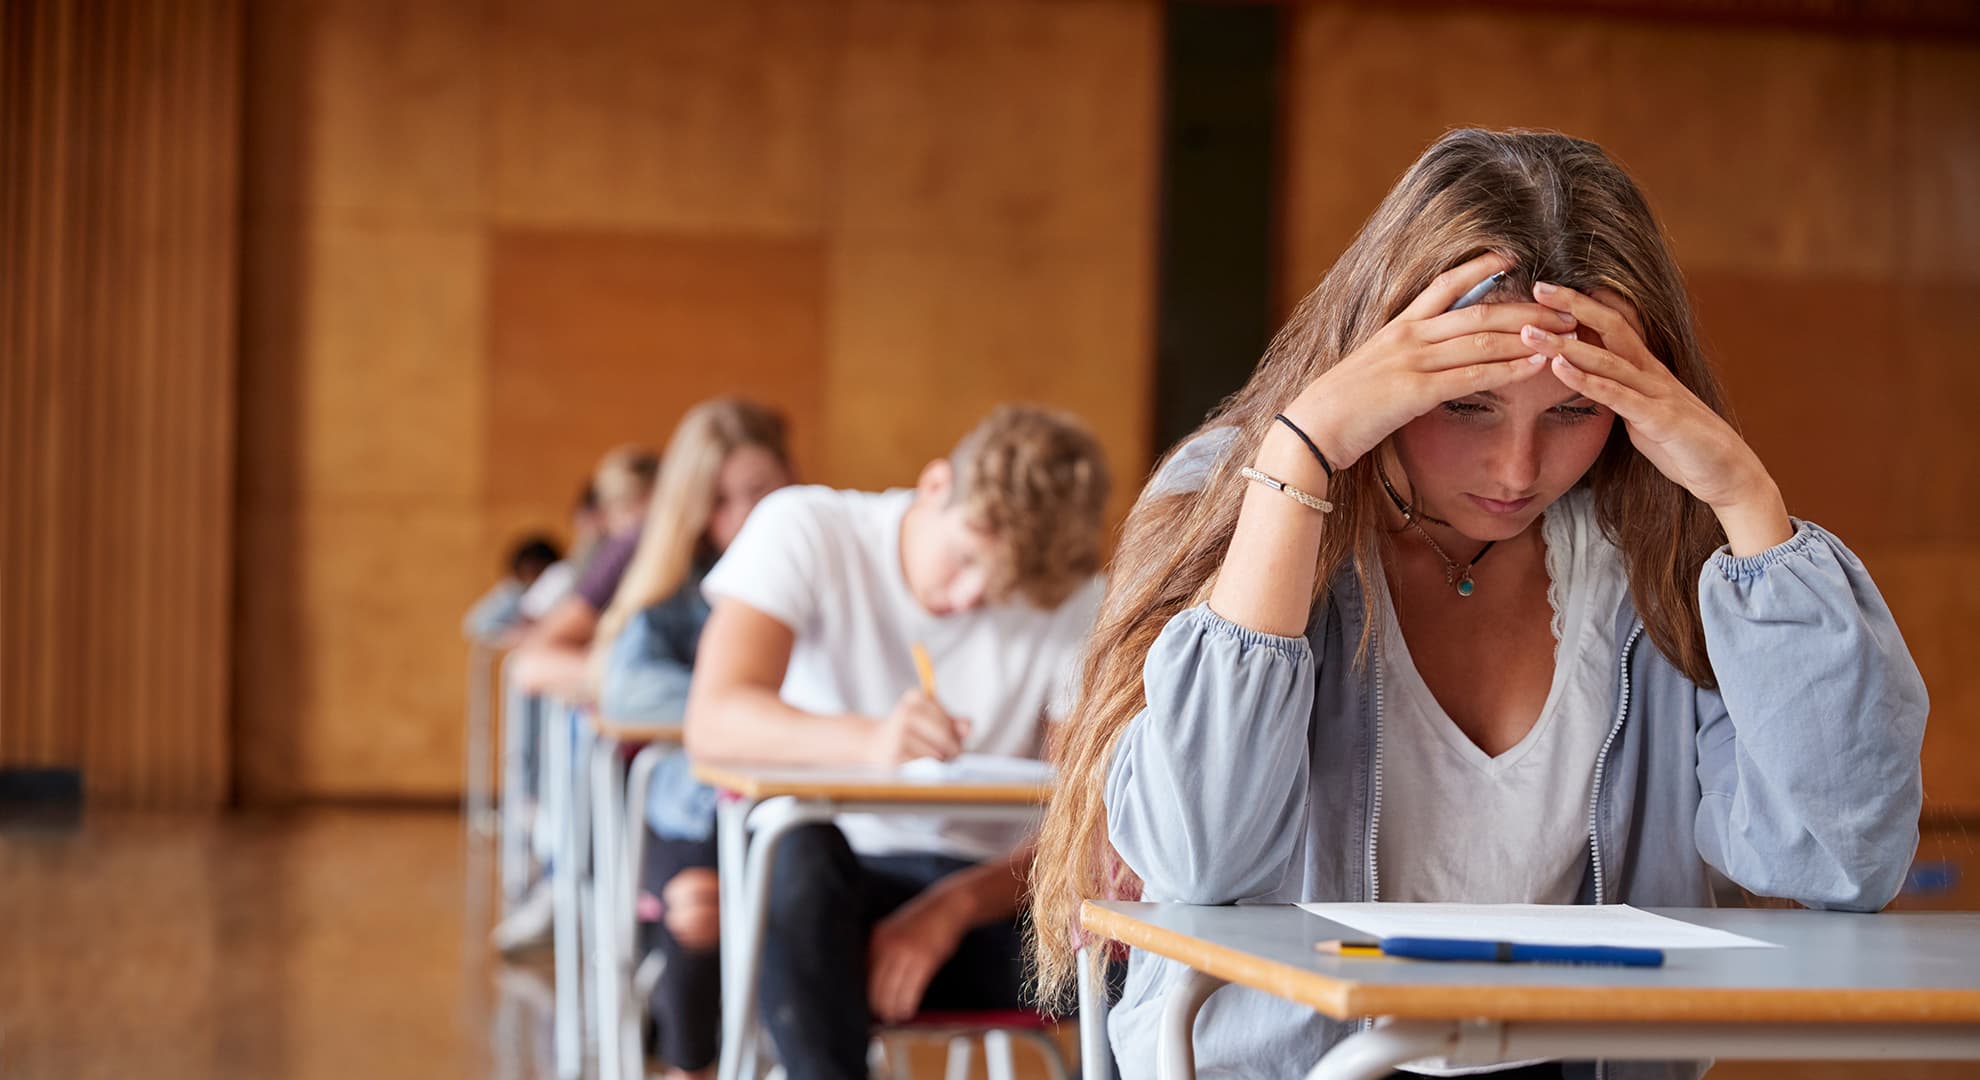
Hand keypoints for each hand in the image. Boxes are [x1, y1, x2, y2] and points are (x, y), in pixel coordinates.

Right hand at [864, 690, 970, 765]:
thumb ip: (954, 723)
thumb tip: (968, 728)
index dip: (955, 733)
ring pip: (936, 754)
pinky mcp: (893, 757)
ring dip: (939, 762)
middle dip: (952, 749)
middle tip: (950, 755)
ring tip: (931, 760)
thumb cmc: (910, 732)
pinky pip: (924, 767)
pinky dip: (926, 770)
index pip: (949, 720)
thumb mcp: (931, 720)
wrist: (874, 744)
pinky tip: (919, 766)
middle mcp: (905, 713)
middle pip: (944, 737)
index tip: (952, 738)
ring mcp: (897, 735)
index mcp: (915, 698)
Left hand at [867, 889, 970, 1022]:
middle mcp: (887, 946)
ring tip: (896, 1017)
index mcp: (877, 938)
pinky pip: (911, 990)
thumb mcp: (895, 931)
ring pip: (891, 991)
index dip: (867, 994)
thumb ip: (882, 951)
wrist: (947, 906)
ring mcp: (906, 952)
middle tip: (883, 1017)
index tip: (871, 1006)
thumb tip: (874, 982)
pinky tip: (908, 1011)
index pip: (864, 974)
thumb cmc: (923, 922)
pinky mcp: (924, 959)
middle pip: (875, 986)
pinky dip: (908, 1004)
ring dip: (892, 1009)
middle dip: (878, 1006)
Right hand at [1279, 252, 1570, 470]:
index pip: (1445, 285)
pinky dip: (1510, 369)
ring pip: (1482, 340)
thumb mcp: (1370, 371)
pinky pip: (1473, 376)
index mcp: (1397, 327)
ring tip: (1567, 332)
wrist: (1310, 429)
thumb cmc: (1338, 408)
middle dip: (1527, 306)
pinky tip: (1537, 365)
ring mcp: (1413, 362)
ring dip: (1529, 334)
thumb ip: (1399, 359)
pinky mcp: (1416, 392)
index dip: (1481, 268)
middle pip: (1479, 311)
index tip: (1514, 256)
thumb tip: (1420, 361)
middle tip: (1567, 304)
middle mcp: (1409, 336)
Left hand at [1525, 282, 1792, 552]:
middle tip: (1537, 287)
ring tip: (1532, 333)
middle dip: (1574, 306)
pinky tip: (1561, 368)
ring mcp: (1657, 393)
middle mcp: (1651, 373)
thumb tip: (1588, 381)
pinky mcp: (1660, 419)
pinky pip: (1619, 397)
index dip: (1582, 305)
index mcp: (1646, 368)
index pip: (1612, 325)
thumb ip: (1616, 392)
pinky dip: (1589, 381)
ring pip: (1608, 360)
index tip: (1547, 289)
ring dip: (1566, 345)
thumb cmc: (1681, 443)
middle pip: (1611, 327)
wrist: (1727, 472)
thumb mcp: (1640, 411)